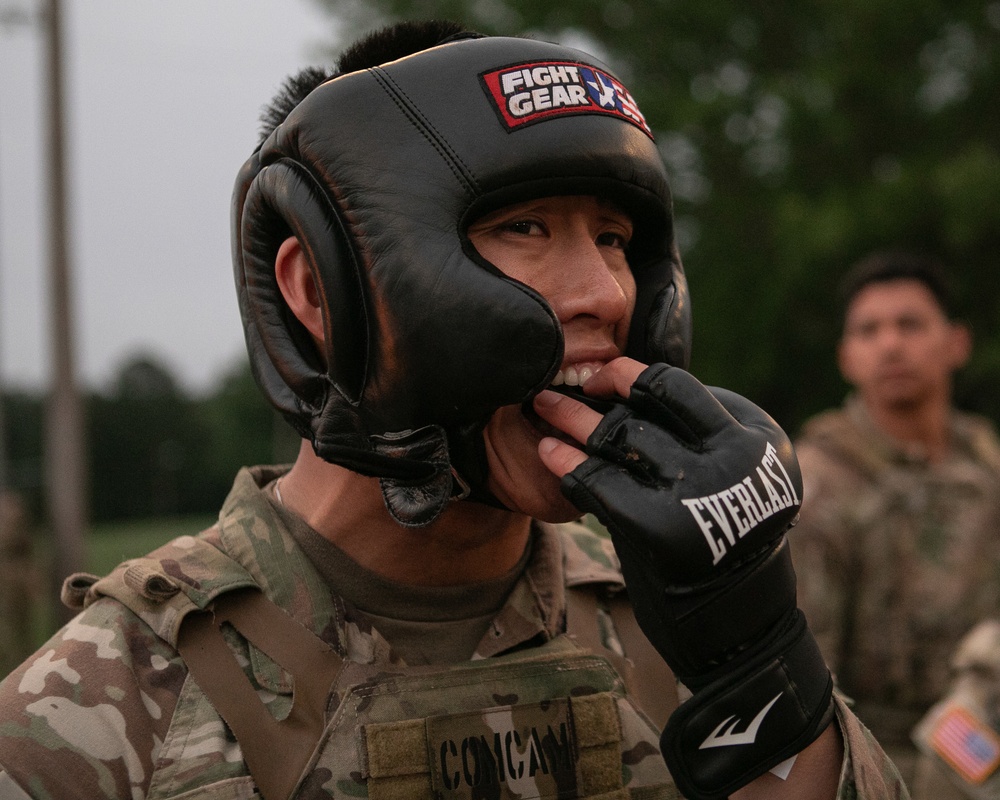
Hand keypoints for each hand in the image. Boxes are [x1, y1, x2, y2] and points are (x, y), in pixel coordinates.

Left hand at [533, 359, 833, 799]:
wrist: (738, 619)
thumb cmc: (722, 535)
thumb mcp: (732, 471)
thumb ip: (695, 431)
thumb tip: (626, 385)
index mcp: (756, 436)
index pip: (677, 387)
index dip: (630, 374)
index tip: (600, 374)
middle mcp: (734, 459)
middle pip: (646, 405)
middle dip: (596, 388)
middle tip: (559, 381)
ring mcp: (699, 493)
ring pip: (620, 438)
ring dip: (572, 421)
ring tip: (543, 409)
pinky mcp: (662, 530)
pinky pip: (601, 484)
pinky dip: (570, 467)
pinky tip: (548, 454)